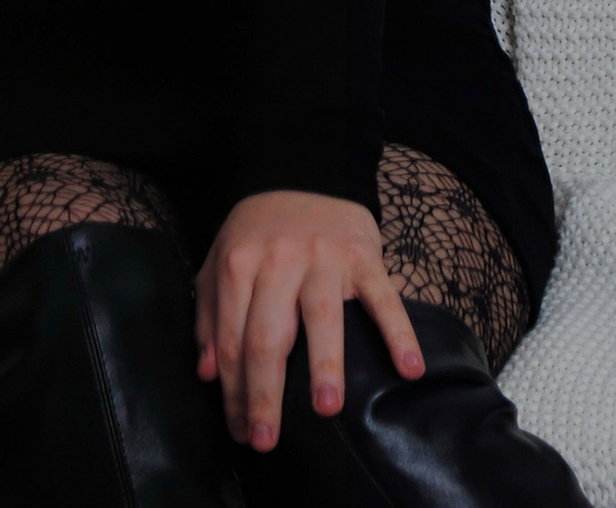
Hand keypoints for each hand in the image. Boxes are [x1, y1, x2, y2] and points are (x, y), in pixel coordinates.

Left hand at [194, 189, 423, 451]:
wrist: (304, 175)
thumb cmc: (260, 235)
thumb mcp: (222, 262)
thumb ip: (209, 315)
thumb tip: (207, 373)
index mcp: (239, 263)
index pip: (231, 338)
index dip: (233, 391)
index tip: (240, 432)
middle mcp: (278, 259)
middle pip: (268, 334)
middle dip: (265, 392)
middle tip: (266, 440)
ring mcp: (323, 257)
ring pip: (321, 316)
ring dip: (324, 364)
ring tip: (325, 409)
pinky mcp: (362, 256)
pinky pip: (383, 297)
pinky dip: (398, 331)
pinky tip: (408, 368)